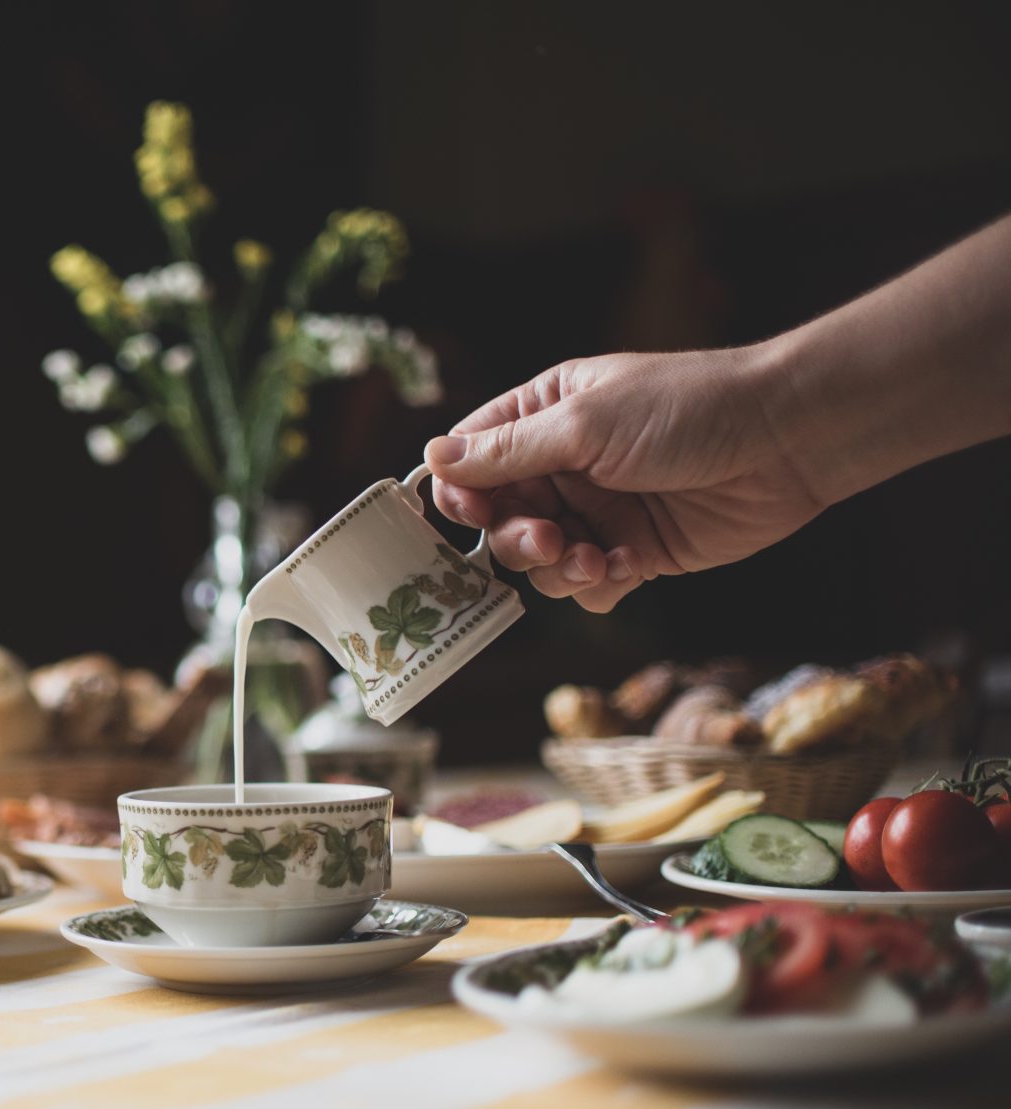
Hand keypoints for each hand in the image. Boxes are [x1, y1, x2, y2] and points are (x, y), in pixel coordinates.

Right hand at [424, 346, 828, 611]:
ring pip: (539, 562)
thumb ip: (508, 450)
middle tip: (549, 540)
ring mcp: (598, 511)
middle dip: (516, 539)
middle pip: (498, 520)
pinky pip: (588, 586)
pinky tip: (628, 568)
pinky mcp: (635, 552)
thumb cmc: (688, 409)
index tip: (470, 515)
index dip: (460, 494)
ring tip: (598, 559)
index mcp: (543, 416)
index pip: (471, 460)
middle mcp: (563, 465)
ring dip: (558, 568)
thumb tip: (432, 459)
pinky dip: (597, 586)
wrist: (788, 440)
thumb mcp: (586, 423)